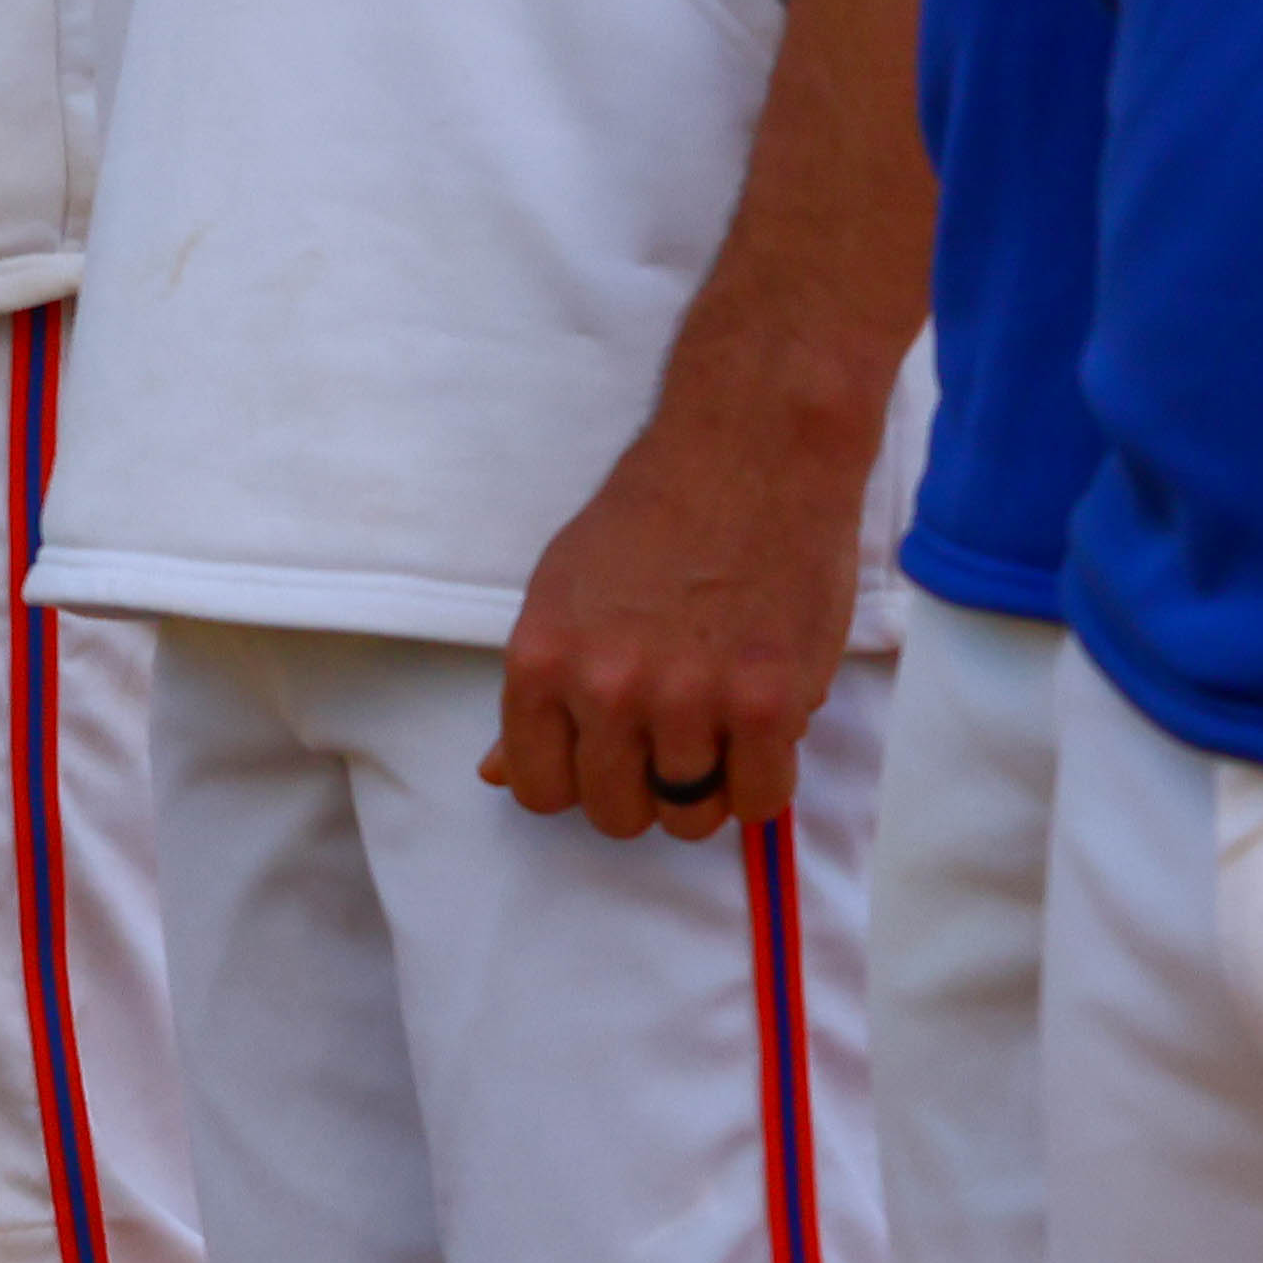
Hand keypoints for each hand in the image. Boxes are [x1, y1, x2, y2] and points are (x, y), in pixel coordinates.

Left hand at [483, 377, 878, 844]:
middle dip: (647, 786)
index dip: (580, 777)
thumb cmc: (659, 509)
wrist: (754, 446)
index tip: (611, 750)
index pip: (537, 790)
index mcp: (542, 662)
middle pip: (616, 814)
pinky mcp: (767, 703)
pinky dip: (766, 776)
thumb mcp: (564, 590)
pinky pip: (760, 801)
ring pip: (690, 816)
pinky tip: (765, 725)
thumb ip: (539, 691)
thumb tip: (495, 775)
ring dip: (712, 780)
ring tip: (725, 715)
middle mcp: (606, 690)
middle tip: (677, 730)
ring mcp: (689, 700)